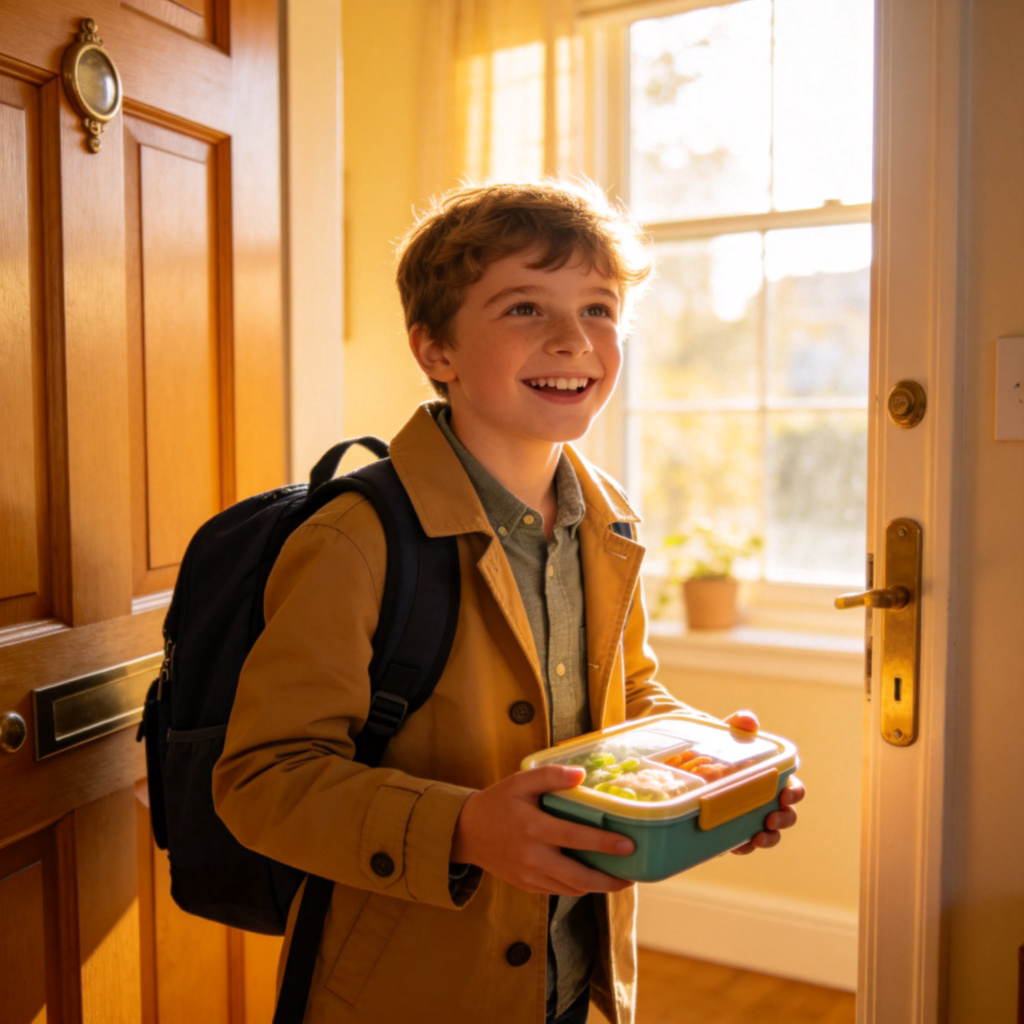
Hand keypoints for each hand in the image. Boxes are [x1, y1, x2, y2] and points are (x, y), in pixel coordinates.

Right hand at [451, 765, 636, 895]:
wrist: (467, 832)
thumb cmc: (498, 802)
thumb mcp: (520, 781)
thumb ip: (551, 776)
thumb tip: (582, 775)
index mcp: (534, 827)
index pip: (575, 837)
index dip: (604, 843)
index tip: (629, 845)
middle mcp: (533, 856)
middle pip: (579, 876)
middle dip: (609, 880)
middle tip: (632, 876)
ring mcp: (530, 875)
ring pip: (571, 888)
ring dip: (597, 887)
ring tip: (619, 880)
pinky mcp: (527, 886)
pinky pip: (559, 891)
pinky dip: (578, 888)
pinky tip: (592, 879)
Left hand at [721, 709, 805, 855]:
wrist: (692, 764)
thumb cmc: (720, 747)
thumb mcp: (727, 733)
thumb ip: (739, 723)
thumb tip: (749, 721)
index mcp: (773, 779)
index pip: (794, 788)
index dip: (795, 793)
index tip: (785, 794)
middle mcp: (768, 801)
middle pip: (788, 815)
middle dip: (784, 819)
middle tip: (770, 818)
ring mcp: (753, 817)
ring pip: (772, 833)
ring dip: (770, 838)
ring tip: (757, 836)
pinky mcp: (736, 830)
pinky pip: (745, 844)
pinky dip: (745, 846)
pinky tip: (738, 845)